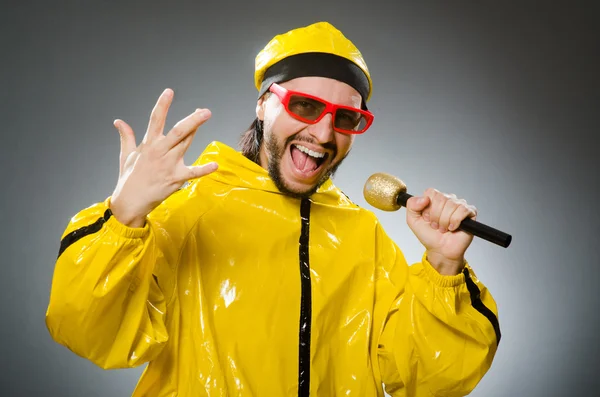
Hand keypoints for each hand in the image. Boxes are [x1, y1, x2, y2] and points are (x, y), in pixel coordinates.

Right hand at [109, 88, 217, 226]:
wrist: (130, 202)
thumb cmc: (129, 178)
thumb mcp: (126, 155)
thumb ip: (127, 137)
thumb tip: (119, 122)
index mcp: (148, 145)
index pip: (155, 120)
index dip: (162, 105)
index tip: (169, 91)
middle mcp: (159, 152)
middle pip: (177, 131)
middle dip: (191, 119)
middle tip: (204, 110)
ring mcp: (168, 165)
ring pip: (185, 143)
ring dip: (196, 131)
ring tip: (205, 116)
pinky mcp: (175, 179)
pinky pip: (193, 173)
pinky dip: (204, 169)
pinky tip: (215, 165)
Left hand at [405, 188, 477, 274]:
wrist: (440, 250)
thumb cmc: (429, 236)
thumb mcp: (413, 220)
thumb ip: (411, 205)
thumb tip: (425, 198)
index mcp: (435, 199)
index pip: (431, 192)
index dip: (427, 208)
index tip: (427, 218)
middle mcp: (448, 199)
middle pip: (441, 198)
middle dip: (436, 216)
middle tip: (436, 226)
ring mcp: (460, 205)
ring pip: (451, 205)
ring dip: (444, 221)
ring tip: (444, 228)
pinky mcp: (470, 212)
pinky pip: (462, 210)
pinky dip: (455, 221)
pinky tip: (453, 228)